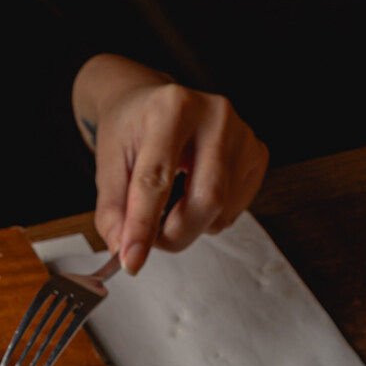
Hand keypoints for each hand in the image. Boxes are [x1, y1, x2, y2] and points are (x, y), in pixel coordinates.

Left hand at [73, 54, 267, 275]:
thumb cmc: (133, 130)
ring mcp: (242, 133)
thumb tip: (123, 250)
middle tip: (151, 236)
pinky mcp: (257, 154)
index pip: (157, 179)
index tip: (131, 262)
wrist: (156, 103)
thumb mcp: (109, 164)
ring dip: (190, 225)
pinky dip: (209, 217)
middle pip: (205, 200)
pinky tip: (196, 190)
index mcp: (171, 108)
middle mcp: (214, 114)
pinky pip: (234, 211)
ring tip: (173, 199)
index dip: (143, 226)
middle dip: (175, 234)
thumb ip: (113, 210)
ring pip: (220, 212)